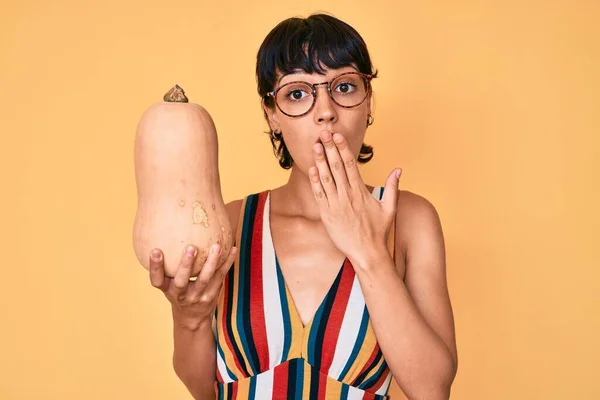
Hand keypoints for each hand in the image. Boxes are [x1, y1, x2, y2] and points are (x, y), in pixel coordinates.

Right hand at [148, 243, 236, 327]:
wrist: (192, 317)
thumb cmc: (178, 292)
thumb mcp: (167, 283)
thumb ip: (166, 266)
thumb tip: (167, 233)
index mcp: (167, 290)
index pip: (157, 280)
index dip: (155, 266)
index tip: (155, 250)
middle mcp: (180, 295)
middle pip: (181, 281)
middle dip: (186, 265)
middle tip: (191, 248)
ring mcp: (197, 297)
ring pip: (204, 279)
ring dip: (211, 262)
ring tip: (216, 246)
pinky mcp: (211, 295)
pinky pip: (220, 277)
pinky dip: (227, 263)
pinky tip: (233, 249)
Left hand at [309, 130, 400, 266]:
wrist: (367, 253)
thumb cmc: (378, 231)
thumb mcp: (389, 208)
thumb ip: (393, 187)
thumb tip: (398, 170)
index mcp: (361, 191)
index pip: (350, 164)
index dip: (343, 148)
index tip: (337, 136)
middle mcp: (347, 195)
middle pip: (336, 166)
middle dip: (329, 148)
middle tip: (323, 133)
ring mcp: (335, 204)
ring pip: (326, 178)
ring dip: (319, 161)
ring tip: (315, 146)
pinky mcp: (327, 214)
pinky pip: (319, 194)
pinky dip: (315, 181)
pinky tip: (311, 169)